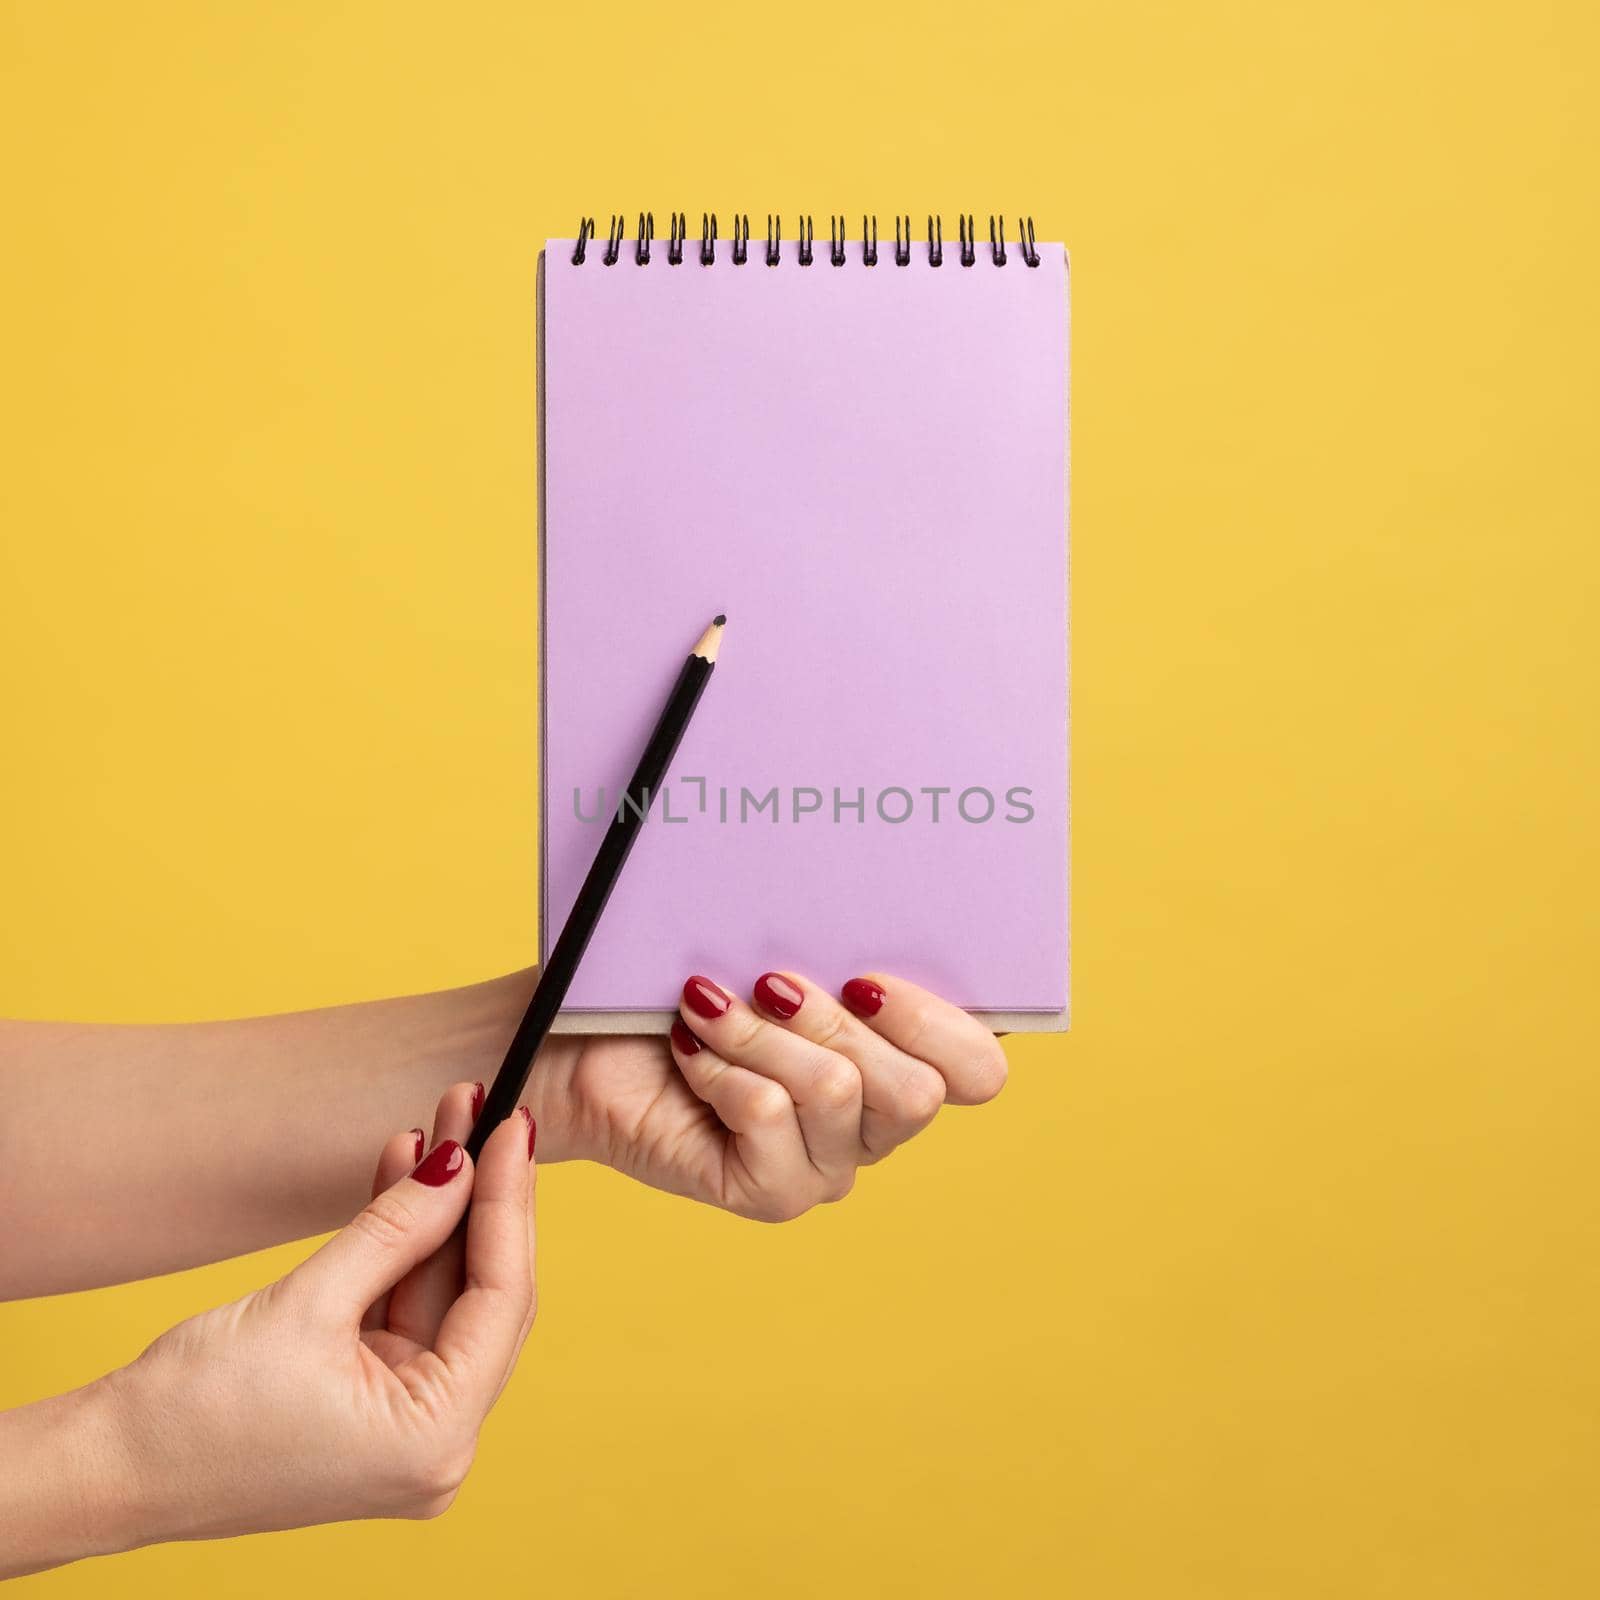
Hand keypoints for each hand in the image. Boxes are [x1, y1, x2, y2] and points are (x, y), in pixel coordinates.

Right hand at [99, 1085, 536, 1548]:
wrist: (105, 1467)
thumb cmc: (190, 1413)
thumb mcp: (308, 1303)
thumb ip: (396, 1228)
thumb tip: (459, 1163)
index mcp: (436, 1438)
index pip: (502, 1297)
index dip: (509, 1201)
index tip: (512, 1126)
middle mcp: (437, 1441)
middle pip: (483, 1292)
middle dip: (478, 1196)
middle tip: (483, 1111)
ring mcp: (406, 1423)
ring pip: (443, 1290)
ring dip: (439, 1207)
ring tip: (443, 1121)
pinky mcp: (372, 1400)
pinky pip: (405, 1304)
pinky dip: (403, 1243)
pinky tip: (409, 1170)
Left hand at [556, 972, 1006, 1220]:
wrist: (587, 1045)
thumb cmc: (687, 989)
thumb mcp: (776, 956)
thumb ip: (840, 956)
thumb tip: (870, 930)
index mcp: (902, 1063)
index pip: (980, 1069)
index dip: (936, 1020)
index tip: (862, 975)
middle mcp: (876, 1126)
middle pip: (916, 1089)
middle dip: (833, 1020)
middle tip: (769, 982)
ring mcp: (827, 1167)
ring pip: (839, 1093)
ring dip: (761, 1034)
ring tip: (707, 1006)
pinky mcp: (771, 1193)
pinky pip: (770, 1116)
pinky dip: (720, 1066)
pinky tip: (687, 1050)